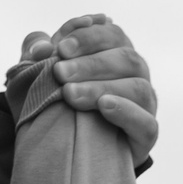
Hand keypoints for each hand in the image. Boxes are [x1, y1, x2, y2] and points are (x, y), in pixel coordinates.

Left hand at [18, 14, 158, 164]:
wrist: (68, 149)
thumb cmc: (58, 102)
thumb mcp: (42, 74)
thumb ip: (36, 54)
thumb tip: (39, 48)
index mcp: (117, 53)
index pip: (113, 34)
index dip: (89, 38)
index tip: (61, 48)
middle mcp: (137, 75)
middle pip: (127, 58)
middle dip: (90, 63)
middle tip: (60, 73)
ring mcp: (145, 105)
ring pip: (138, 88)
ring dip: (102, 87)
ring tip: (71, 94)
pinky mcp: (145, 135)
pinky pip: (146, 123)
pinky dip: (127, 112)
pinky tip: (105, 107)